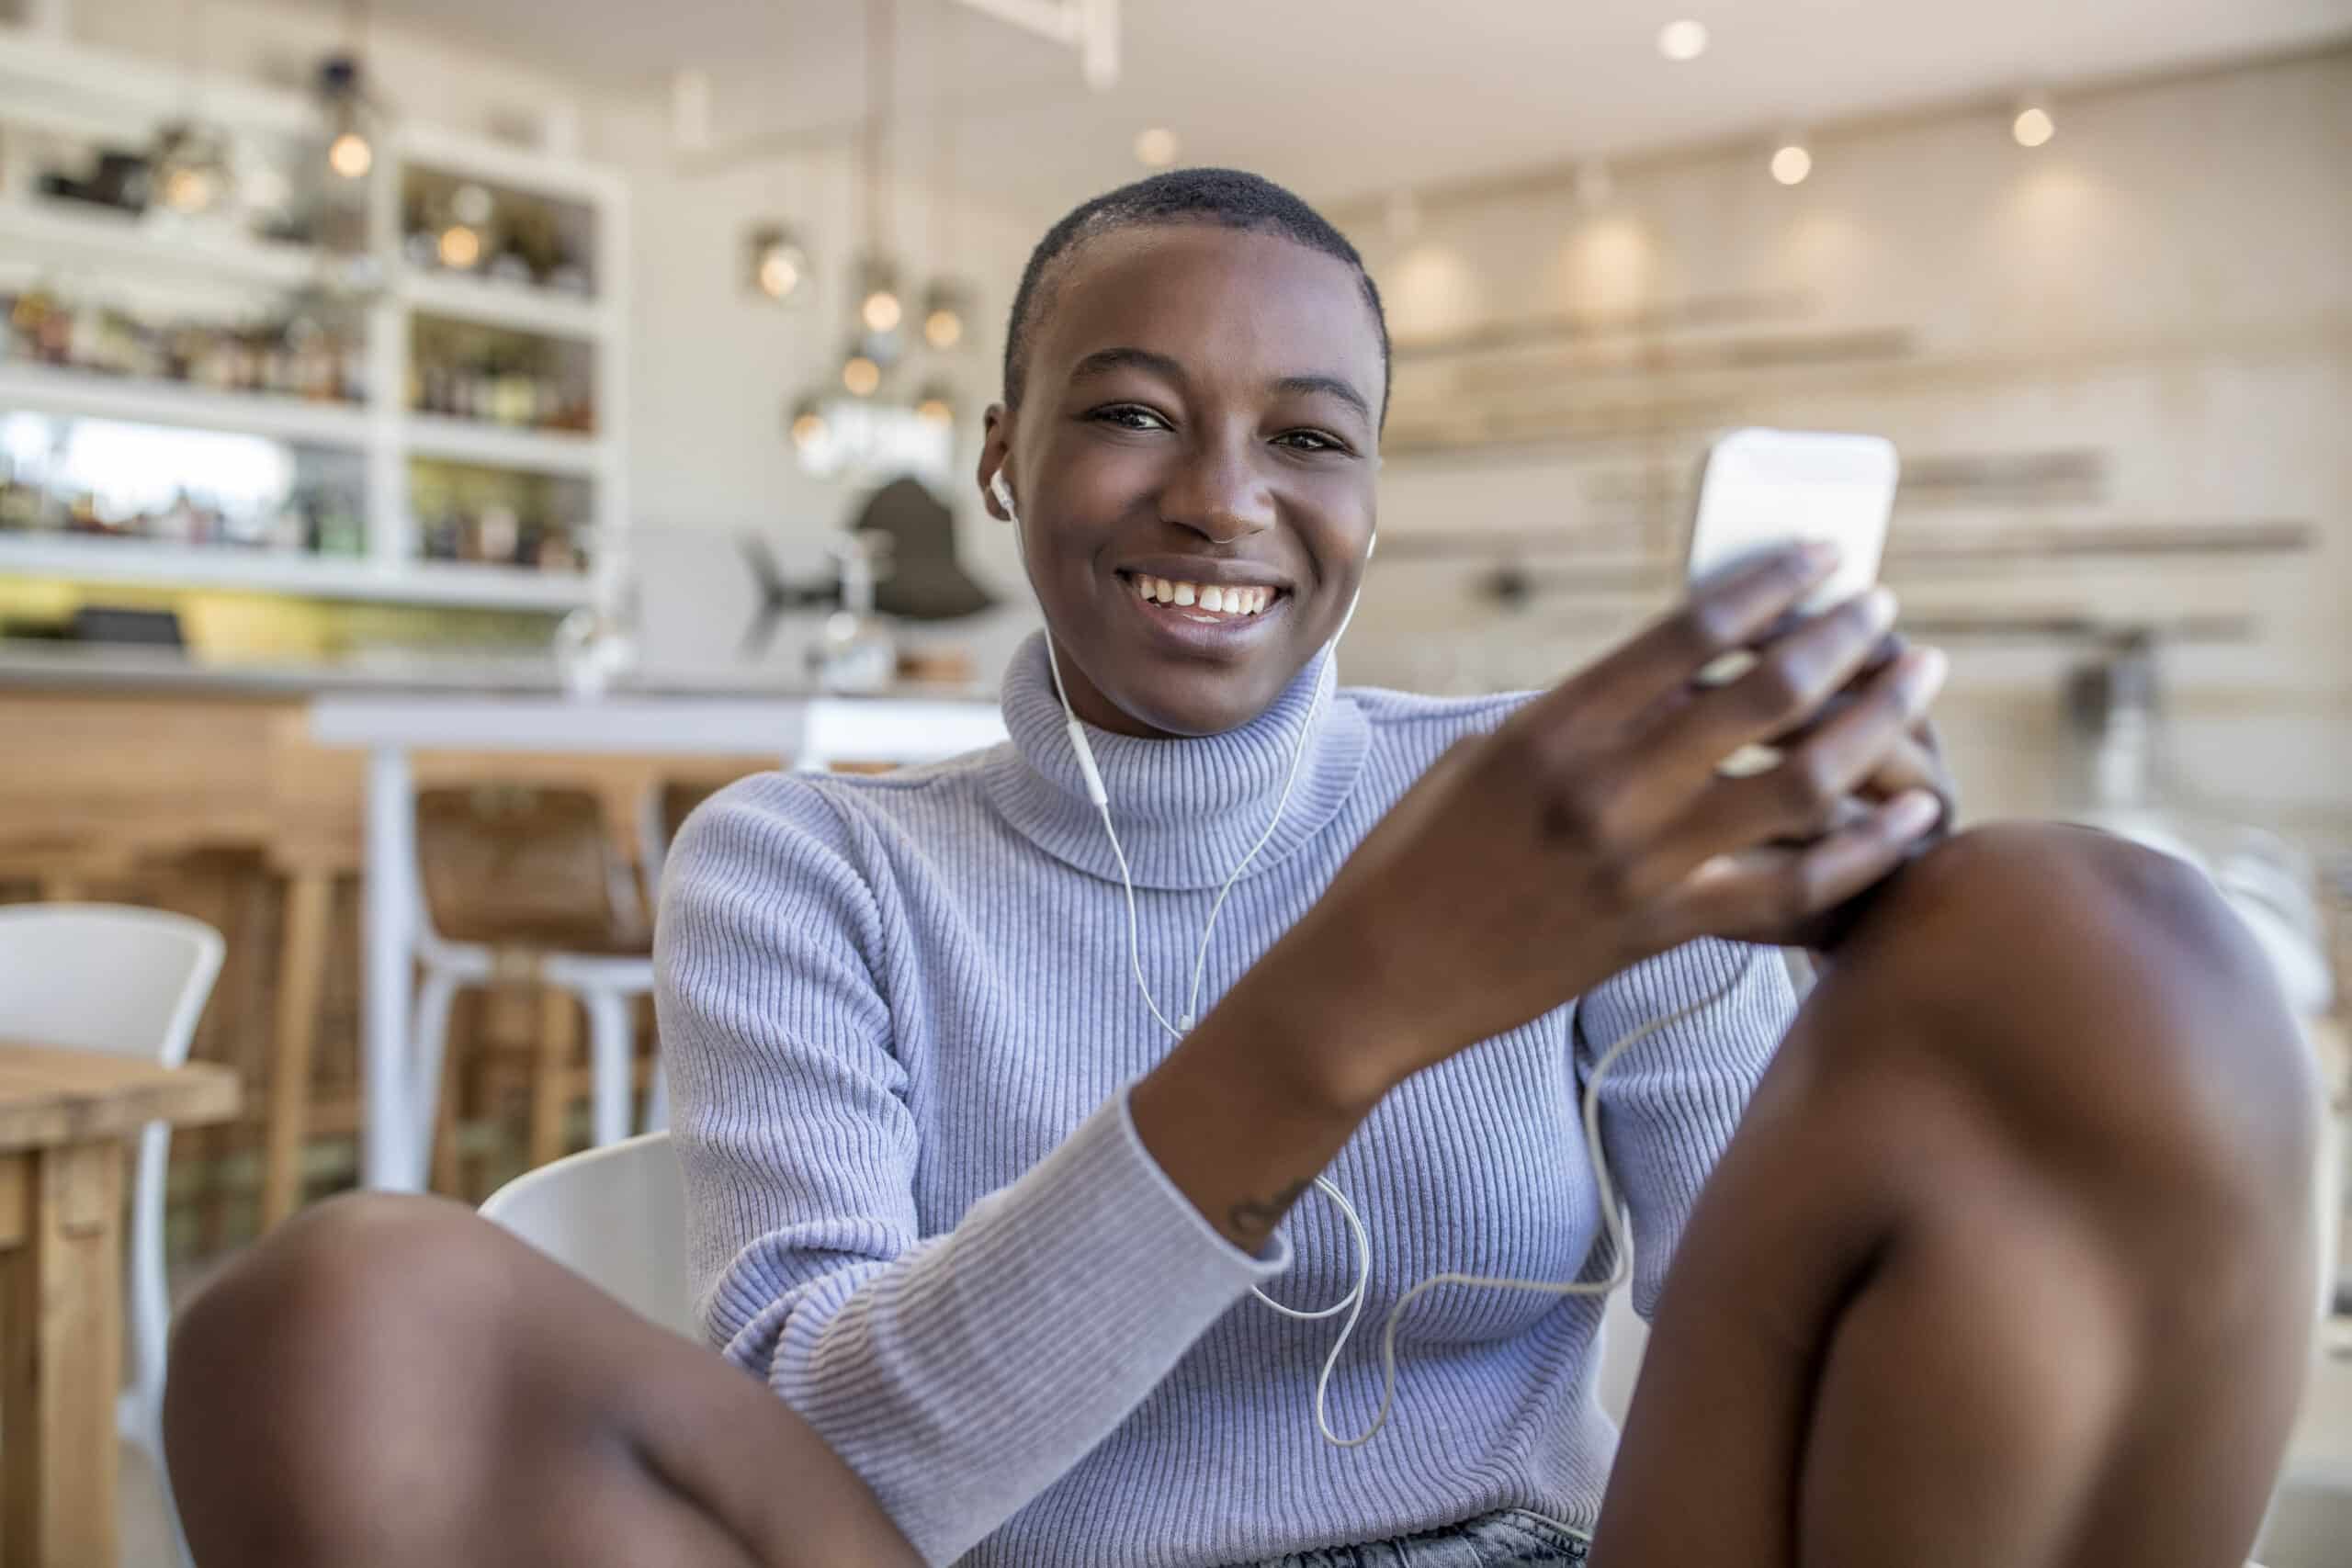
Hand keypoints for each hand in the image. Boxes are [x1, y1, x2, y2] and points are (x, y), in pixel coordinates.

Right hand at [1257, 544, 1946, 1103]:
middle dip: (1842, 638)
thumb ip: (1585, 718)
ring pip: (1799, 783)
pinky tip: (1912, 816)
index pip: (1689, 630)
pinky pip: (1791, 888)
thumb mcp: (1487, 756)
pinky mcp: (1659, 932)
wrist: (1375, 977)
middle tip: (1883, 609)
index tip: (1822, 556)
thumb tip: (1685, 681)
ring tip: (1914, 681)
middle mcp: (1604, 788)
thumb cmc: (1416, 856)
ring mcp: (1638, 865)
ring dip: (1874, 722)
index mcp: (1552, 725)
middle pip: (1763, 694)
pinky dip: (1864, 849)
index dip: (1773, 583)